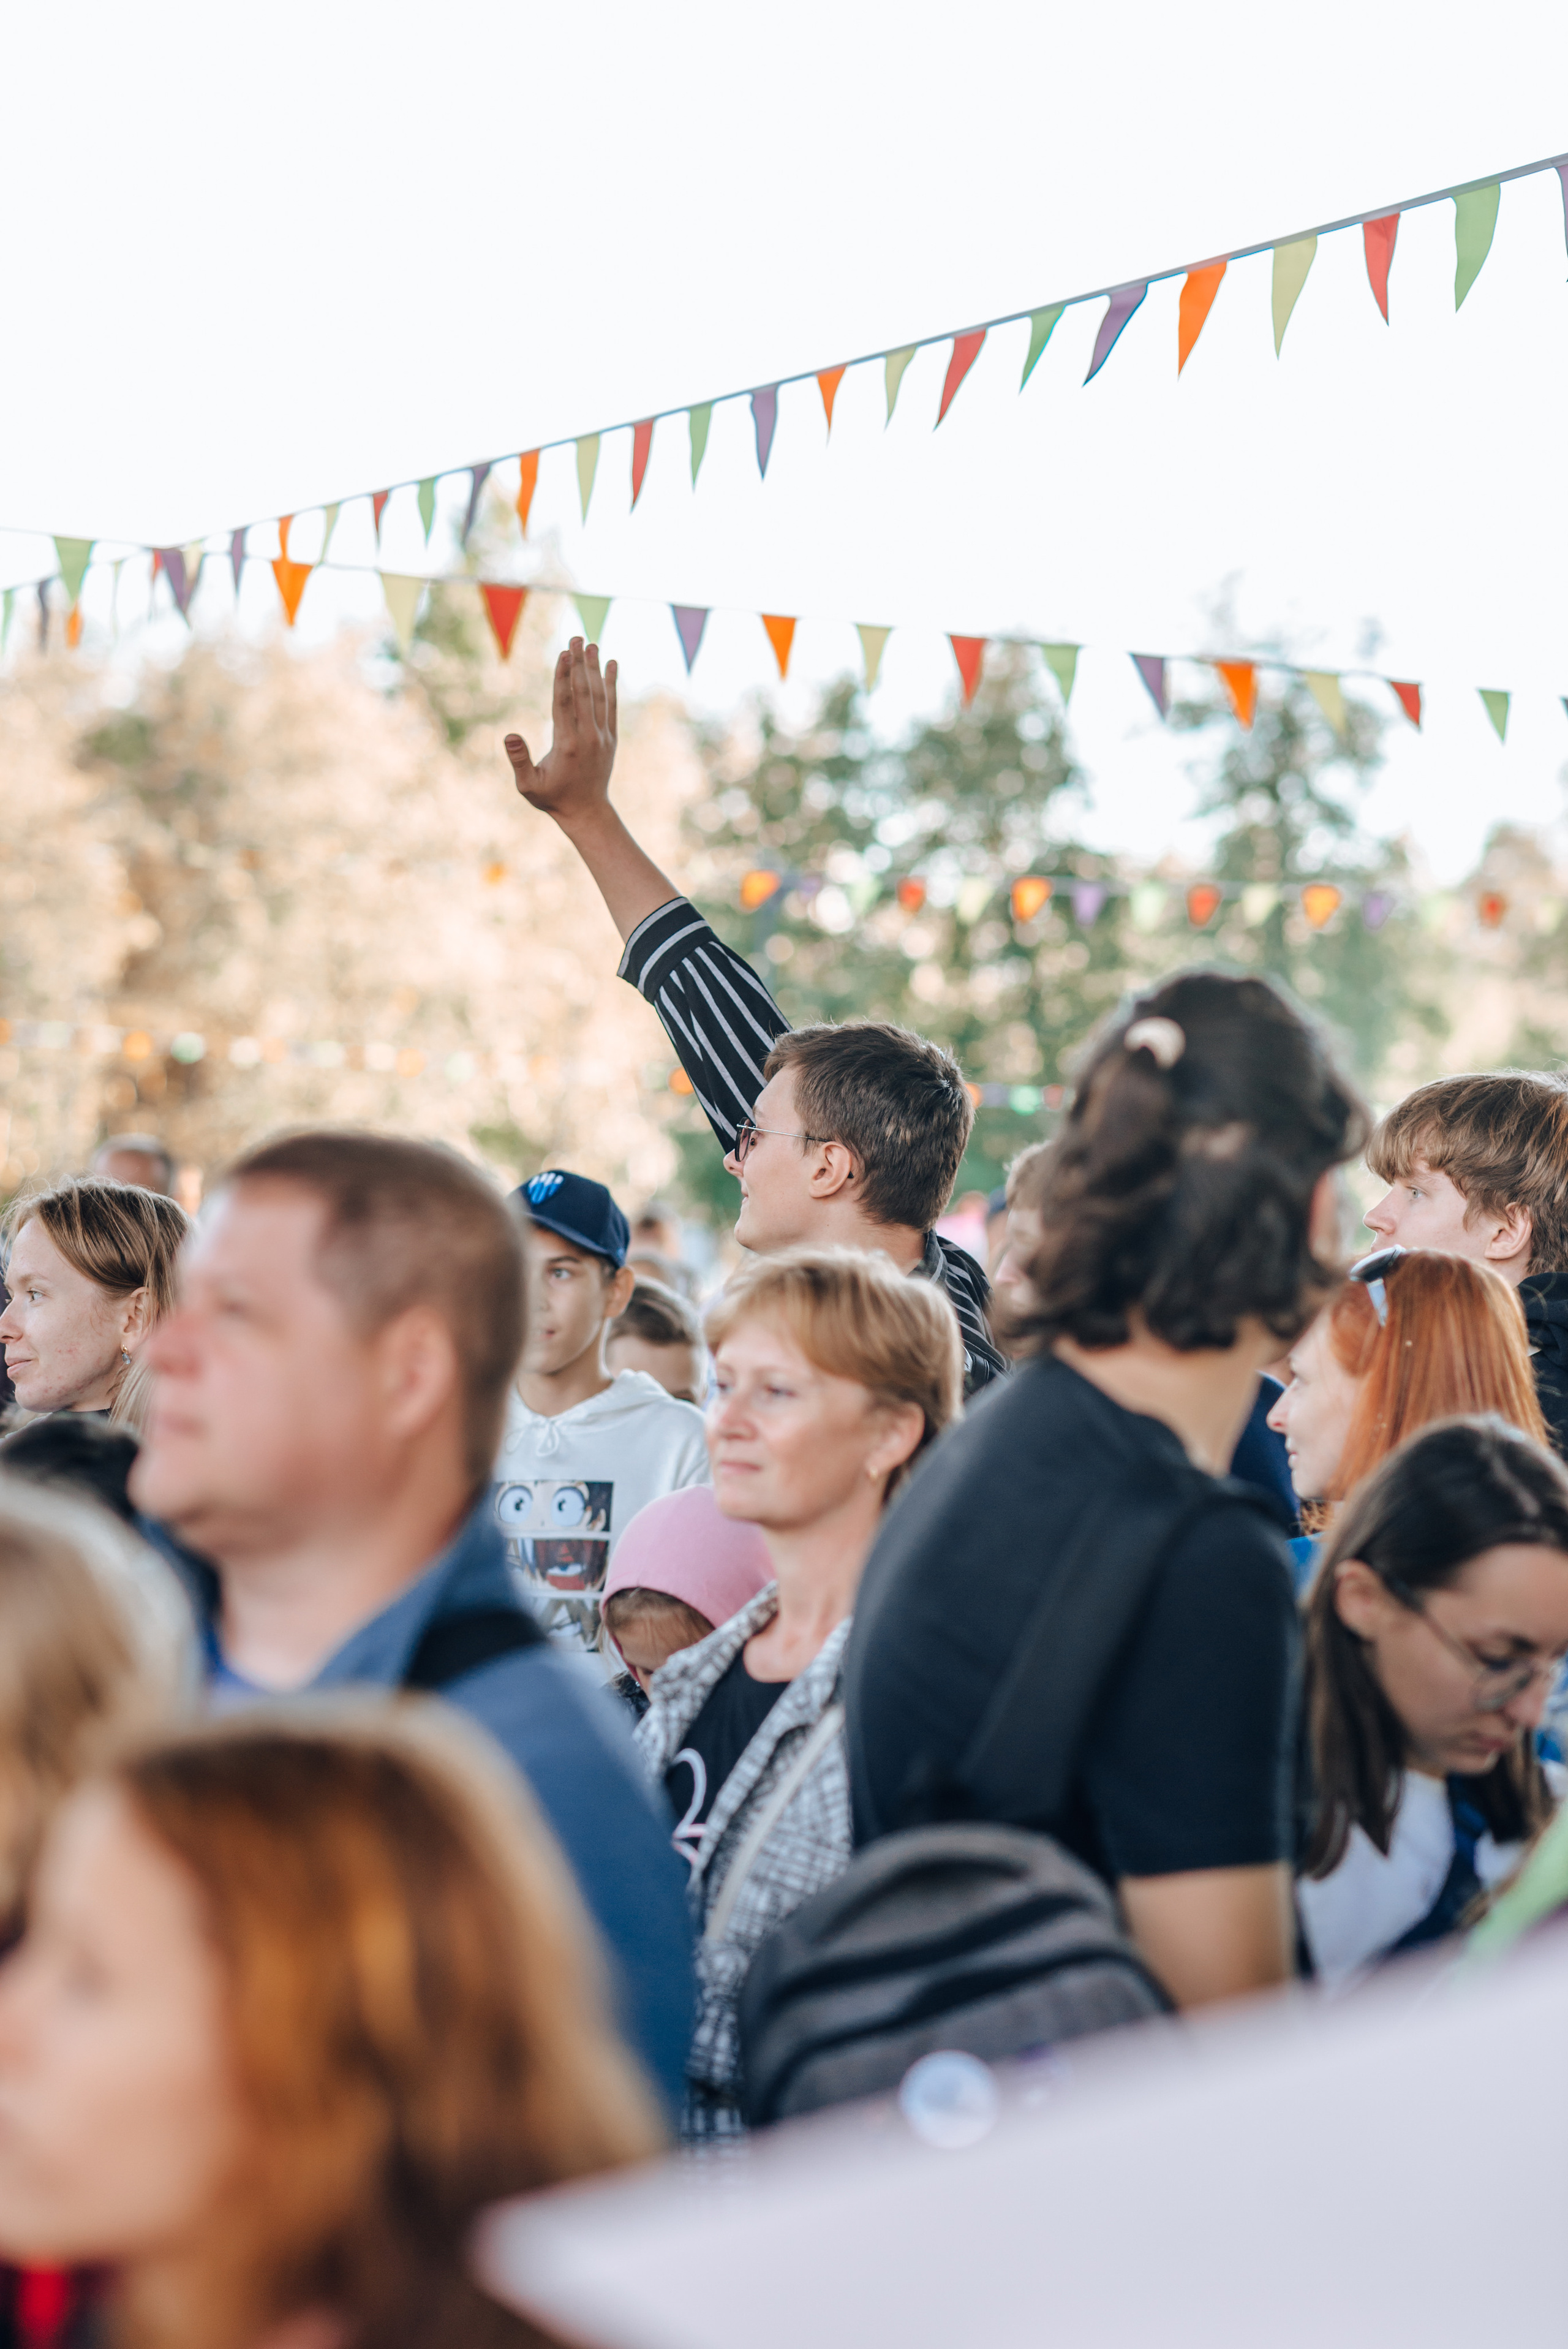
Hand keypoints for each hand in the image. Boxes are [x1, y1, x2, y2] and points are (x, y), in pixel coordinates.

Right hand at [504, 637, 617, 824]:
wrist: (586, 812)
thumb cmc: (552, 798)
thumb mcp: (528, 786)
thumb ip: (519, 760)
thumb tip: (508, 736)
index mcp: (567, 745)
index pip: (565, 703)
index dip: (564, 676)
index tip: (564, 653)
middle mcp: (588, 737)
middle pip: (584, 693)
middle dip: (579, 664)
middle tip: (576, 637)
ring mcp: (602, 737)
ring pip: (600, 696)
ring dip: (595, 669)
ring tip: (591, 644)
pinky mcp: (610, 738)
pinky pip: (612, 706)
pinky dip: (612, 684)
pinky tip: (611, 664)